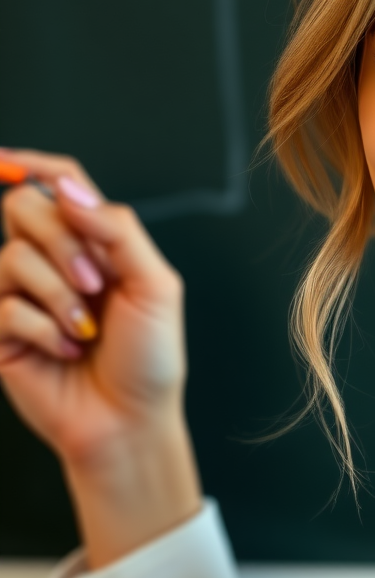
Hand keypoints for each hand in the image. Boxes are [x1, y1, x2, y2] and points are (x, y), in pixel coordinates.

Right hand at [0, 148, 200, 565]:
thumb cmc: (151, 356)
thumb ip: (117, 230)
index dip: (34, 164)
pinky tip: (64, 350)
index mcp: (97, 243)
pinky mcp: (1, 330)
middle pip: (25, 209)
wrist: (130, 419)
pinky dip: (44, 328)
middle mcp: (56, 261)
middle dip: (63, 244)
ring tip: (86, 330)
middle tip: (97, 285)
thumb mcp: (155, 284)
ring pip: (12, 256)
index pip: (59, 185)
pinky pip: (5, 305)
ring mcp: (24, 294)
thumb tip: (68, 187)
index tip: (6, 158)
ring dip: (59, 294)